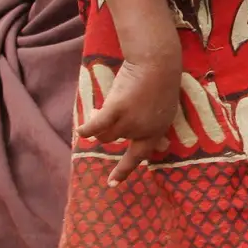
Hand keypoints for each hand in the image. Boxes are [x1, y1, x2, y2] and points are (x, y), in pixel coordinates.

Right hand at [77, 56, 182, 185]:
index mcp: (157, 131)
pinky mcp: (117, 109)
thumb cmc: (161, 81)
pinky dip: (88, 129)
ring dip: (99, 123)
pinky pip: (97, 125)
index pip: (139, 156)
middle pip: (114, 140)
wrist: (158, 63)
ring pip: (104, 132)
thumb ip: (156, 126)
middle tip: (105, 126)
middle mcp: (143, 131)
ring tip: (104, 106)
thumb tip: (159, 145)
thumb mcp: (165, 109)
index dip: (125, 170)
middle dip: (107, 132)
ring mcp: (130, 122)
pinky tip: (82, 130)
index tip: (112, 184)